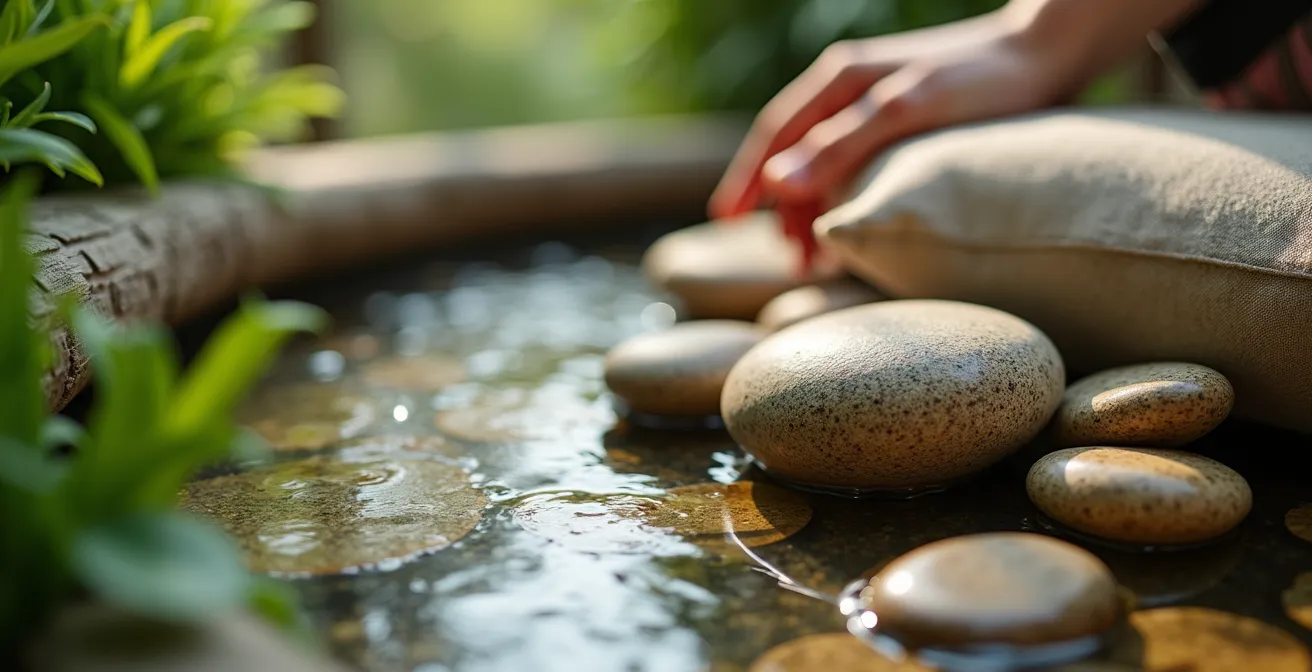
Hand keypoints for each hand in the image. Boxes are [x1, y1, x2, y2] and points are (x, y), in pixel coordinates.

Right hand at [709, 9, 1079, 263]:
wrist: (1052, 52)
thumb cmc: (983, 82)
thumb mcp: (906, 113)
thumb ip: (841, 148)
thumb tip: (777, 186)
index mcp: (840, 81)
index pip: (774, 135)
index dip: (748, 180)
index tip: (726, 221)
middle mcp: (850, 86)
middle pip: (794, 151)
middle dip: (783, 206)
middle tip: (787, 260)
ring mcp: (877, 99)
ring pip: (825, 158)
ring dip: (815, 207)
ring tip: (818, 258)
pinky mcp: (905, 115)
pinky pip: (856, 160)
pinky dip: (845, 195)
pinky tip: (855, 222)